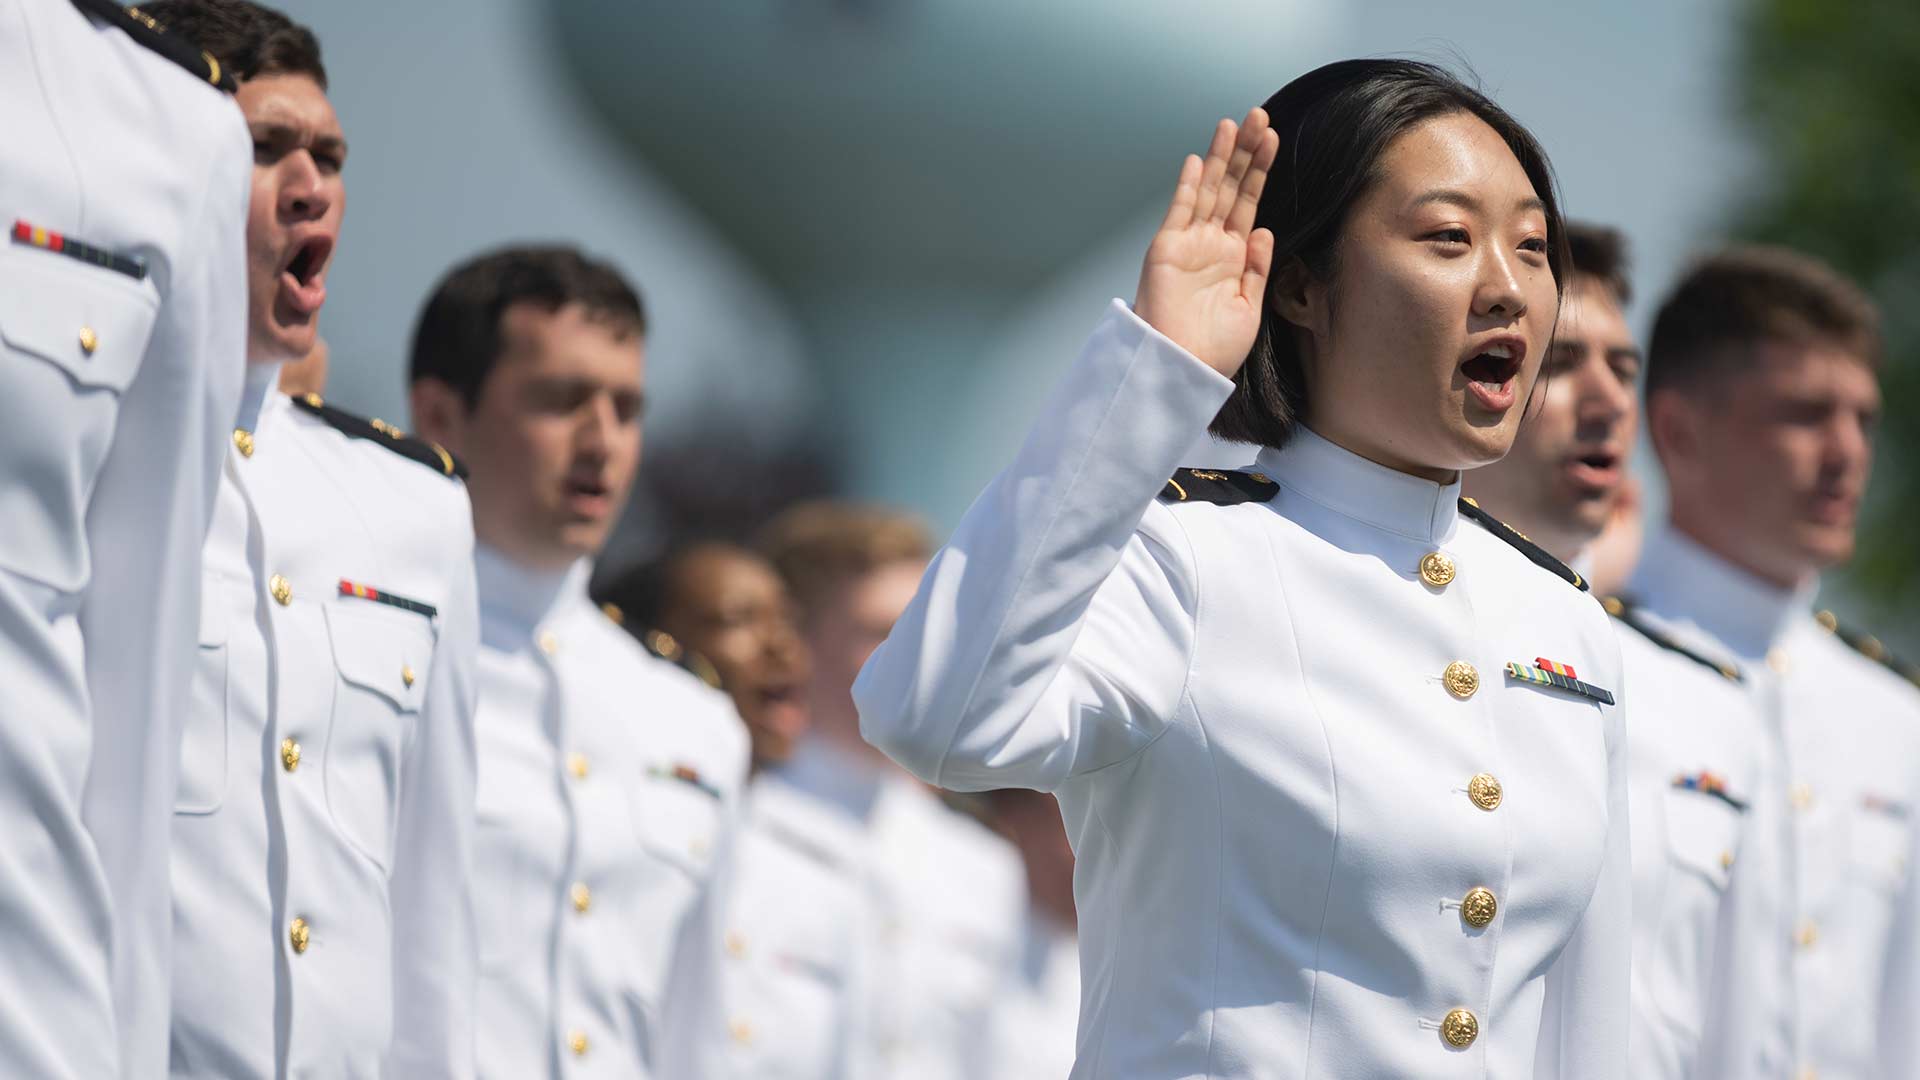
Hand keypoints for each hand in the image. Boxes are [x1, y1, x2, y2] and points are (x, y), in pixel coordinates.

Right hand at [1132, 108, 1279, 377]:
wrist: (1183, 369)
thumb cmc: (1214, 349)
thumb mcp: (1249, 307)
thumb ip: (1257, 268)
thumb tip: (1264, 231)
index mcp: (1231, 257)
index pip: (1248, 203)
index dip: (1260, 171)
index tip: (1273, 139)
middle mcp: (1210, 244)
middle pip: (1230, 187)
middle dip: (1244, 152)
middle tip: (1259, 116)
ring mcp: (1187, 244)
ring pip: (1207, 190)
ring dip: (1220, 156)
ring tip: (1234, 123)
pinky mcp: (1166, 249)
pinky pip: (1180, 210)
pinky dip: (1188, 185)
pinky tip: (1198, 159)